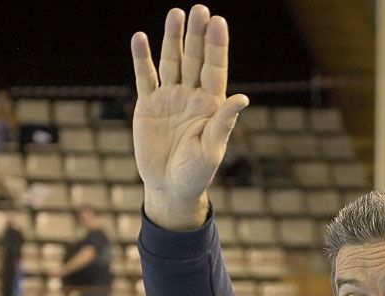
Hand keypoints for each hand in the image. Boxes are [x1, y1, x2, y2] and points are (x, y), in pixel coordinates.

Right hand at [131, 6, 247, 228]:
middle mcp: (191, 95)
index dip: (216, 46)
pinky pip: (145, 77)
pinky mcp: (148, 105)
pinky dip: (142, 59)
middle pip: (194, 59)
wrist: (169, 188)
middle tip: (199, 9)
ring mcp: (169, 98)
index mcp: (211, 104)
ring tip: (175, 14)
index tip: (218, 22)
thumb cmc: (196, 172)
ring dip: (172, 39)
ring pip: (171, 62)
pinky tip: (141, 39)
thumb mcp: (212, 148)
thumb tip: (243, 97)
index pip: (215, 68)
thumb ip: (224, 121)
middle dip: (196, 35)